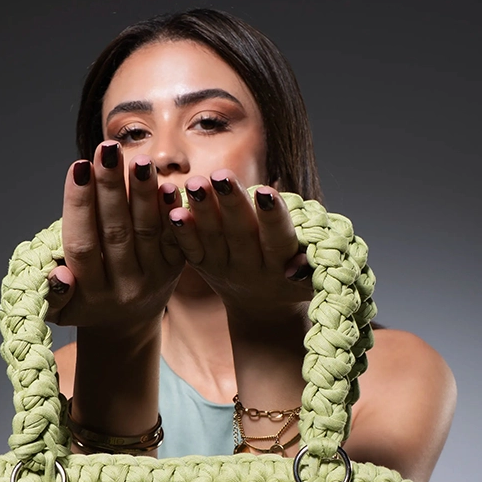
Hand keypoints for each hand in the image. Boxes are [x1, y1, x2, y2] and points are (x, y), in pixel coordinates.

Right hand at [44, 142, 184, 327]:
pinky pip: (175, 236)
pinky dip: (172, 210)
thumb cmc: (85, 302)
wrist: (127, 323)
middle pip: (116, 232)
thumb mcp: (61, 309)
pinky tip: (168, 184)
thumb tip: (60, 274)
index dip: (79, 206)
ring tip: (139, 159)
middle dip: (111, 188)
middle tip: (108, 149)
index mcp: (91, 294)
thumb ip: (55, 294)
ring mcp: (153, 278)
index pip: (83, 245)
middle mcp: (124, 288)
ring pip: (148, 231)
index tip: (77, 167)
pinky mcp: (177, 268)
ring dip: (144, 192)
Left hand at [165, 172, 312, 320]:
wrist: (262, 306)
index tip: (266, 192)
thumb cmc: (292, 277)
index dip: (272, 217)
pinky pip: (189, 249)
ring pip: (212, 238)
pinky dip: (181, 231)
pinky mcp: (202, 266)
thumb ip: (310, 267)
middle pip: (240, 234)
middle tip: (221, 175)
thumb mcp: (310, 277)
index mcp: (280, 265)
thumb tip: (300, 264)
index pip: (278, 239)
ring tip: (195, 183)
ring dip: (202, 210)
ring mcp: (223, 268)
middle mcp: (250, 268)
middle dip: (232, 203)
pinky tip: (171, 210)